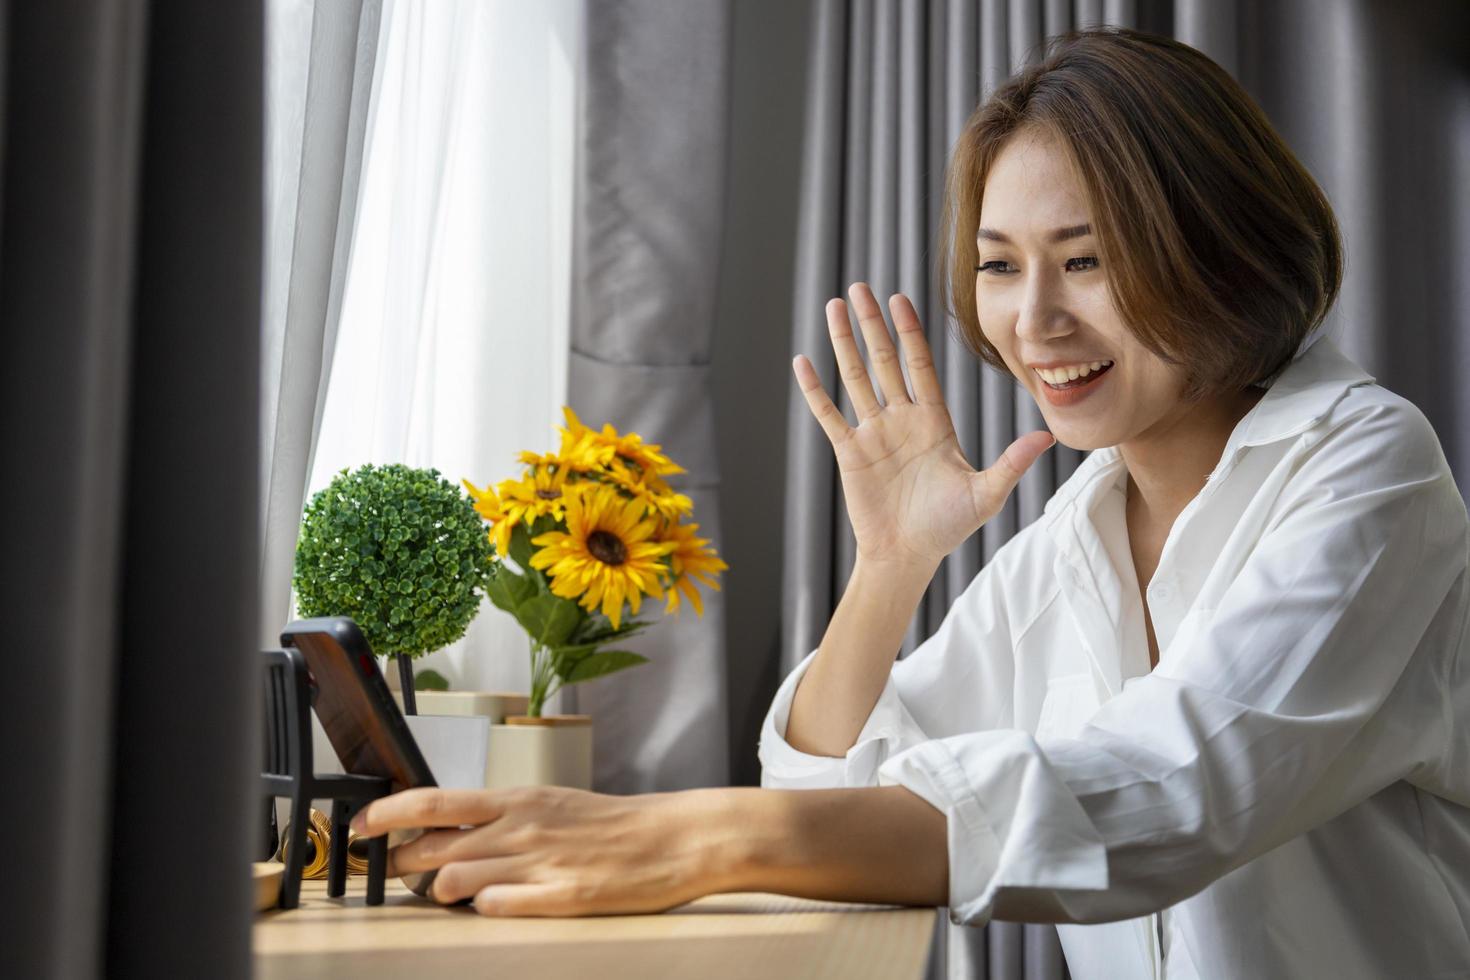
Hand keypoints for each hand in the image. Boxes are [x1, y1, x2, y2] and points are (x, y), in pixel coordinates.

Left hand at [353, 785, 720, 916]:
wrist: (672, 839)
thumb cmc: (610, 824)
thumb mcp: (548, 805)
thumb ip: (498, 819)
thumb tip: (446, 835)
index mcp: (516, 798)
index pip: (431, 801)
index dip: (386, 815)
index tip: (360, 829)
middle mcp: (520, 827)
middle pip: (431, 847)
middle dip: (404, 866)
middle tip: (404, 874)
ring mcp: (538, 863)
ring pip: (453, 881)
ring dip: (442, 893)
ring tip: (458, 893)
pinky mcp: (560, 898)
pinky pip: (496, 908)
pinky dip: (486, 910)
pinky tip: (501, 906)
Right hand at [793, 282, 1053, 569]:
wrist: (908, 556)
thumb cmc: (947, 527)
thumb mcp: (985, 494)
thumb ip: (1011, 463)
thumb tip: (1046, 437)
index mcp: (933, 422)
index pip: (919, 365)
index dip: (910, 331)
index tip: (900, 299)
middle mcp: (901, 419)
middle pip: (884, 360)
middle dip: (872, 324)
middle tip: (860, 288)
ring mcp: (873, 433)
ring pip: (855, 377)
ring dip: (843, 343)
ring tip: (833, 307)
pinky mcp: (850, 452)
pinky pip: (829, 415)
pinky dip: (815, 390)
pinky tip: (802, 362)